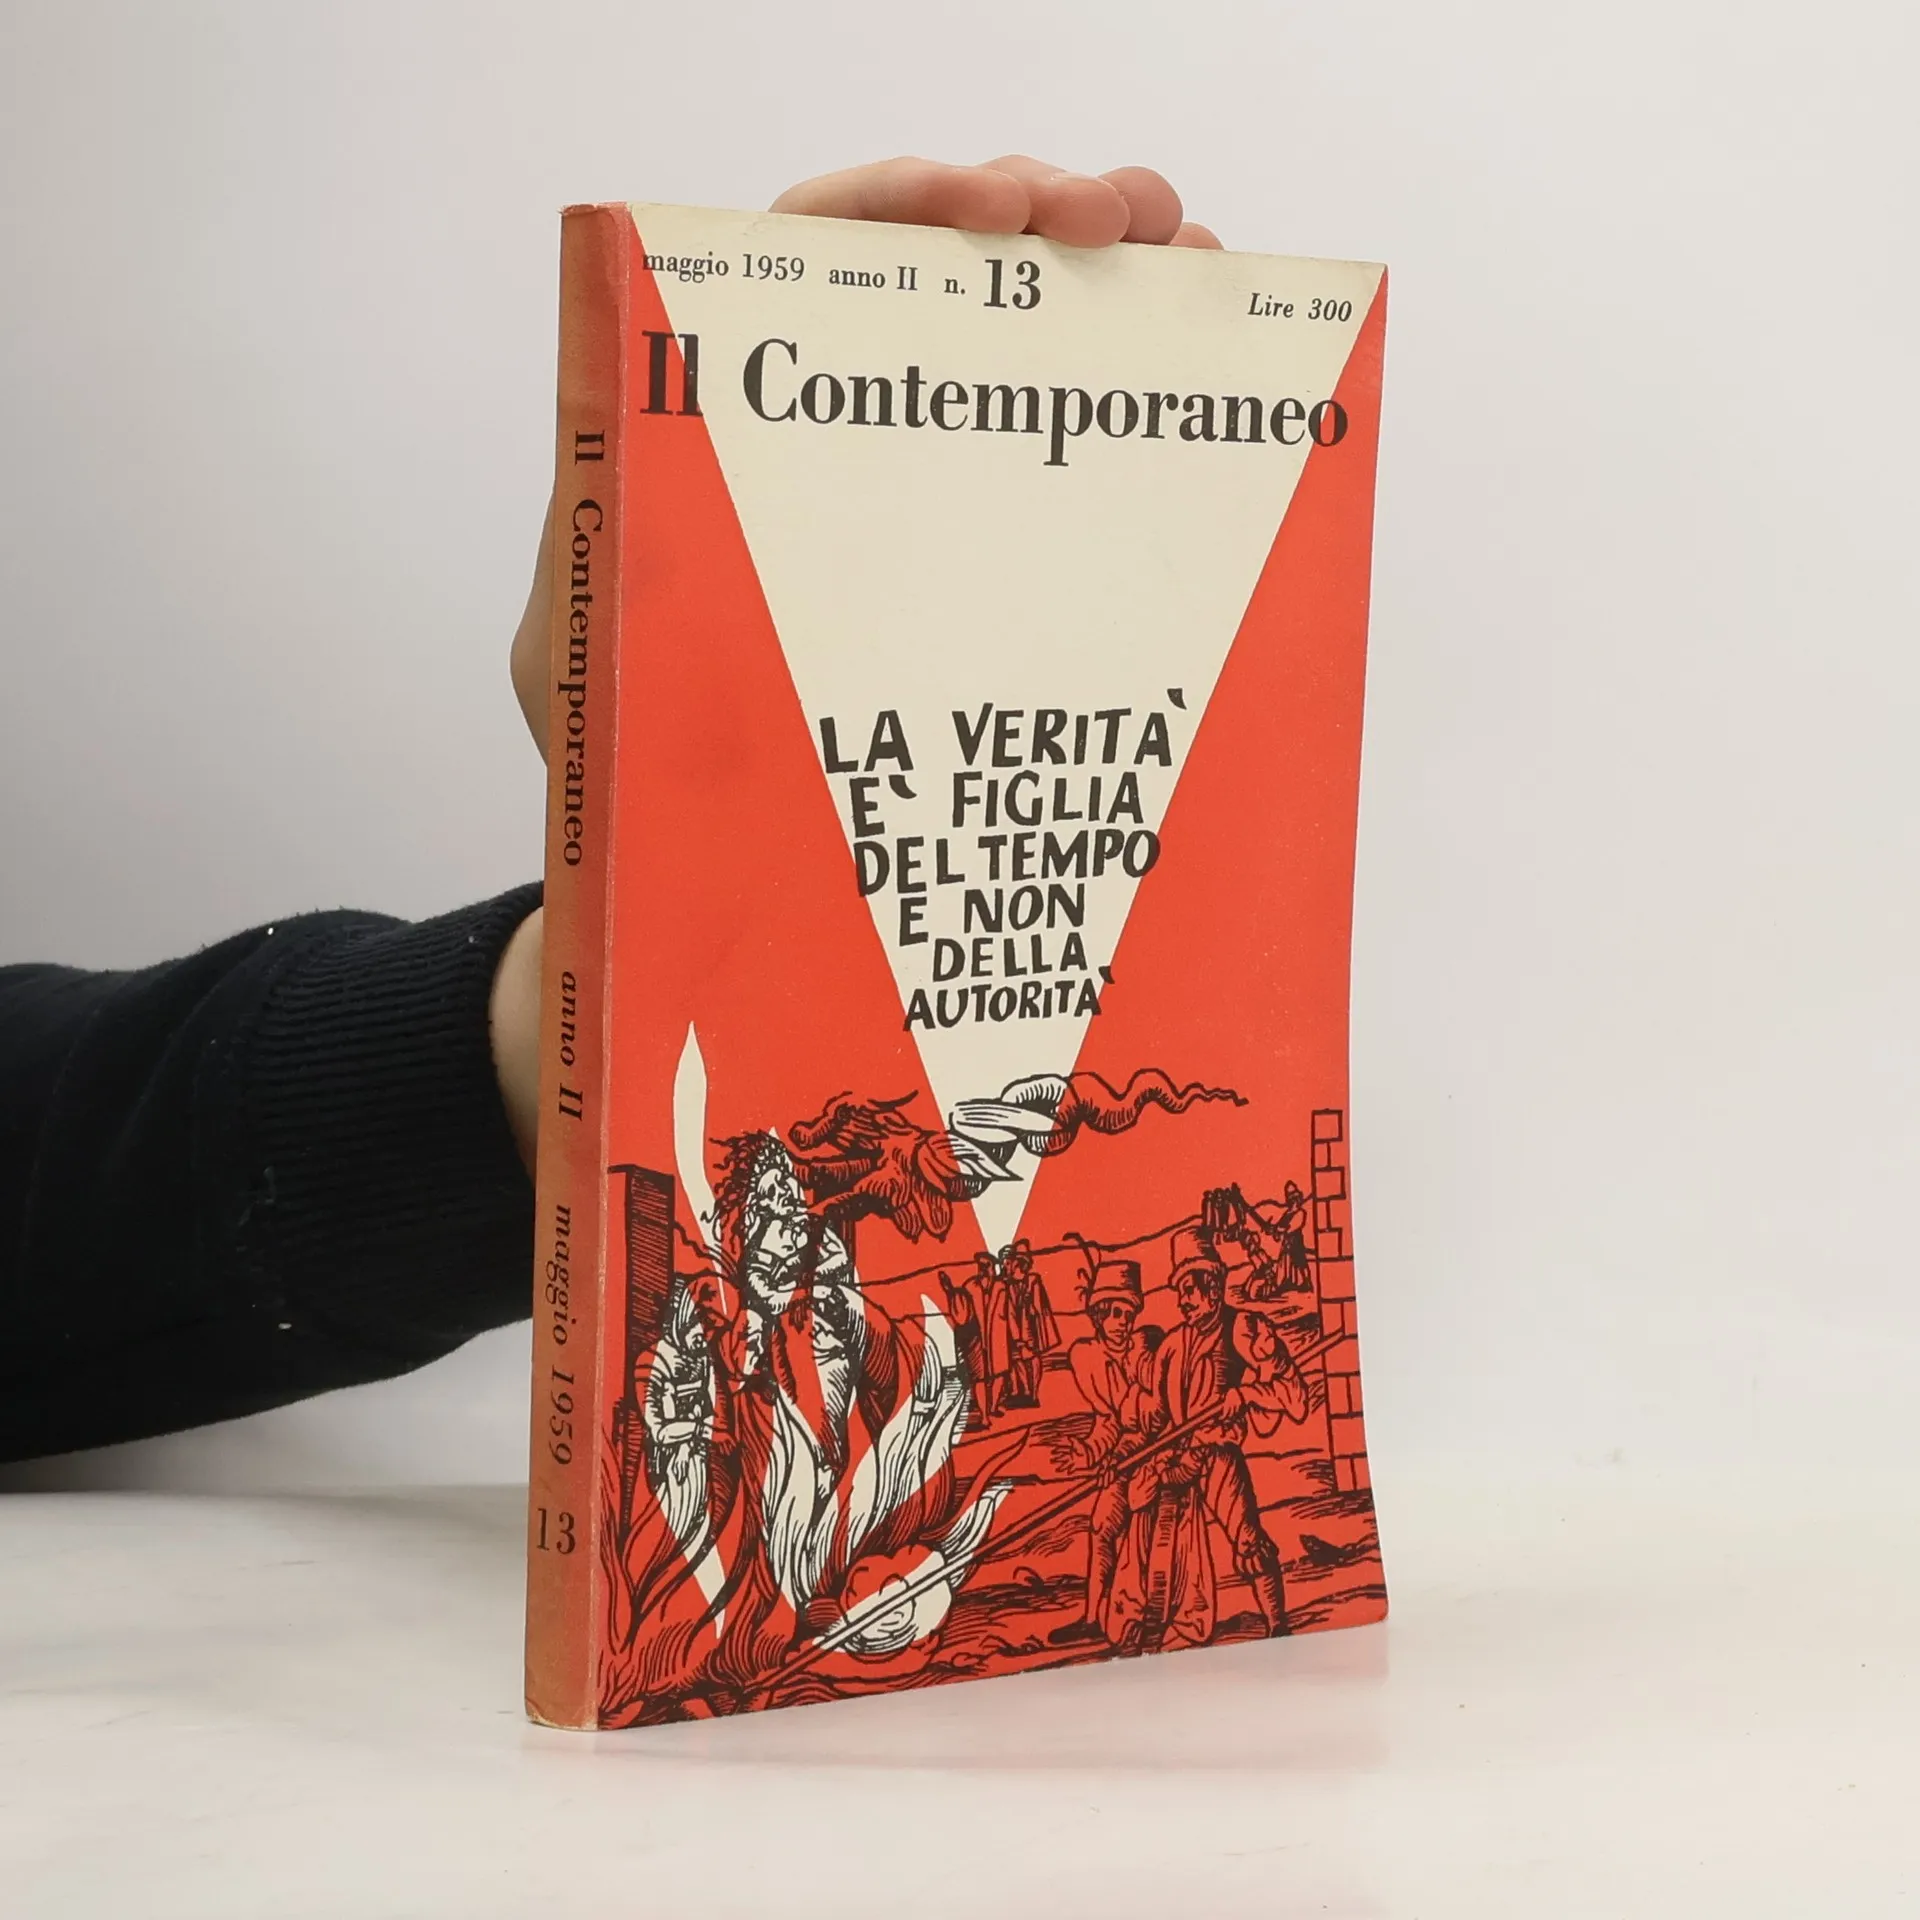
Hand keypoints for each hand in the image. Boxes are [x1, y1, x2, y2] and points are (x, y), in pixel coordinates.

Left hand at [507, 155, 1219, 753]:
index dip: (908, 199)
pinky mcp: (981, 512)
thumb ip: (600, 556)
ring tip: (1189, 252)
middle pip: (941, 253)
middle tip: (1122, 217)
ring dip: (1109, 261)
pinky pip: (1060, 411)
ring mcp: (918, 449)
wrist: (699, 818)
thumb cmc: (639, 727)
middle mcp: (835, 403)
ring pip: (1017, 314)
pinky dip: (1130, 355)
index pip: (819, 246)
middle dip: (1038, 206)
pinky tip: (1199, 334)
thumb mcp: (593, 646)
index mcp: (735, 398)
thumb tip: (620, 478)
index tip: (995, 211)